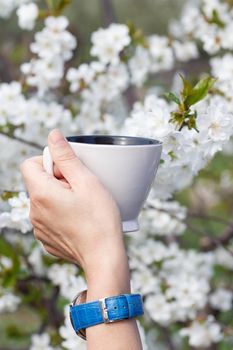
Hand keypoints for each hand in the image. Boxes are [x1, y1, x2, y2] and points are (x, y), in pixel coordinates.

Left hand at [20, 129, 124, 272]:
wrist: (103, 257)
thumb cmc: (99, 220)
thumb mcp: (86, 181)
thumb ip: (66, 156)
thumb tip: (53, 136)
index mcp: (41, 193)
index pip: (30, 163)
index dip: (50, 162)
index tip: (68, 171)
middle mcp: (33, 211)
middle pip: (39, 182)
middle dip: (58, 179)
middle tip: (80, 189)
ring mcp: (39, 227)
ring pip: (44, 199)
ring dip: (59, 196)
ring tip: (81, 206)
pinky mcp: (46, 238)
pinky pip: (49, 216)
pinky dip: (60, 213)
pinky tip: (79, 219)